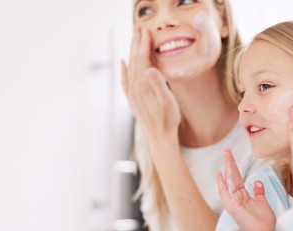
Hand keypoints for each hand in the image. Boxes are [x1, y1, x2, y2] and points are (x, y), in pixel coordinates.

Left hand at [120, 27, 180, 142]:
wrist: (160, 139)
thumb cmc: (168, 121)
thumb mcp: (168, 103)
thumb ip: (159, 85)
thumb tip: (150, 69)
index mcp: (142, 86)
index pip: (142, 59)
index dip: (143, 44)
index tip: (146, 31)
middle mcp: (134, 89)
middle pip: (133, 61)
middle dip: (136, 44)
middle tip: (138, 29)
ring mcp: (131, 94)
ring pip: (129, 68)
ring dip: (131, 53)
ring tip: (134, 40)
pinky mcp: (132, 100)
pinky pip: (125, 80)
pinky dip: (124, 69)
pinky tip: (123, 63)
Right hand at [217, 148, 275, 230]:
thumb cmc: (264, 221)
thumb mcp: (262, 202)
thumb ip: (258, 192)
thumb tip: (257, 181)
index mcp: (243, 196)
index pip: (237, 178)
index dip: (234, 167)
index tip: (230, 157)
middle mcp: (236, 197)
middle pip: (232, 177)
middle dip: (229, 162)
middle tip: (226, 149)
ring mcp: (233, 201)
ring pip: (229, 181)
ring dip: (227, 167)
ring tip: (226, 155)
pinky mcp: (232, 206)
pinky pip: (225, 192)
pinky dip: (221, 183)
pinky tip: (219, 174)